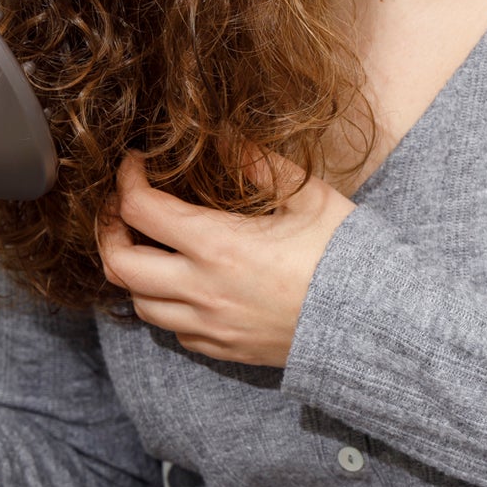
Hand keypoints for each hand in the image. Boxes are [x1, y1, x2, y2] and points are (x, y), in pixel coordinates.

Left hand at [97, 153, 356, 366]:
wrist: (377, 327)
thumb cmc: (345, 256)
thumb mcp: (307, 196)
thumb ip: (258, 163)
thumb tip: (223, 136)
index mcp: (218, 245)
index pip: (139, 210)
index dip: (126, 181)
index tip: (135, 165)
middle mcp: (203, 291)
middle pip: (119, 265)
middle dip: (109, 231)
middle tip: (121, 208)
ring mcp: (210, 327)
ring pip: (140, 304)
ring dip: (134, 272)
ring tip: (150, 245)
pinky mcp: (223, 351)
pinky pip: (173, 331)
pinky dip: (165, 305)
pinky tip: (184, 283)